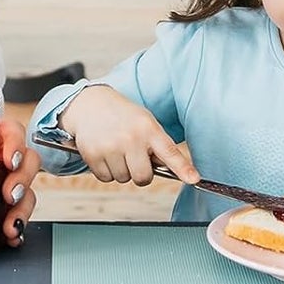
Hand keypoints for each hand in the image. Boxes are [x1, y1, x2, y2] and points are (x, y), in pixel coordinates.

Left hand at [0, 117, 39, 246]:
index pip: (12, 132)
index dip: (15, 143)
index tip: (8, 158)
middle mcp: (4, 160)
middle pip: (29, 162)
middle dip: (23, 179)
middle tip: (9, 194)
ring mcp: (9, 183)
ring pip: (30, 192)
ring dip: (23, 209)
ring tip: (10, 224)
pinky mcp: (7, 206)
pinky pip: (21, 215)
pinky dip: (17, 228)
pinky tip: (10, 238)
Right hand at [59, 86, 198, 186]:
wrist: (89, 104)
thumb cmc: (122, 116)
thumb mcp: (144, 122)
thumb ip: (157, 145)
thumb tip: (168, 171)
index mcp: (148, 128)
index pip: (170, 152)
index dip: (183, 168)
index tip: (194, 179)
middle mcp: (130, 138)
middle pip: (143, 178)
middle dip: (140, 174)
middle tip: (134, 158)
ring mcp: (110, 147)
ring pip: (123, 179)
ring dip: (121, 170)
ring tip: (116, 150)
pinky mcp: (93, 155)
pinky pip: (105, 178)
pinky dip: (106, 171)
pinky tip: (104, 153)